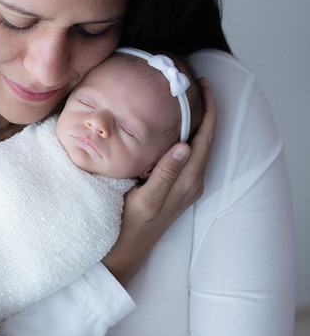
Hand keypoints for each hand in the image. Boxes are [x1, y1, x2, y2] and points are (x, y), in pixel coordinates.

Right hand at [103, 78, 216, 283]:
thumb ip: (166, 174)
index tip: (204, 85)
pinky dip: (186, 135)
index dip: (209, 111)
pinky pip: (187, 155)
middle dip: (206, 111)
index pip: (205, 138)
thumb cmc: (131, 227)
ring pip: (197, 146)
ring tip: (187, 99)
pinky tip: (173, 128)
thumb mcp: (147, 200)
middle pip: (206, 139)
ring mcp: (185, 185)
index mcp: (188, 181)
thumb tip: (184, 145)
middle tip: (195, 84)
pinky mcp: (176, 187)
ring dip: (197, 122)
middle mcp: (191, 182)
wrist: (126, 251)